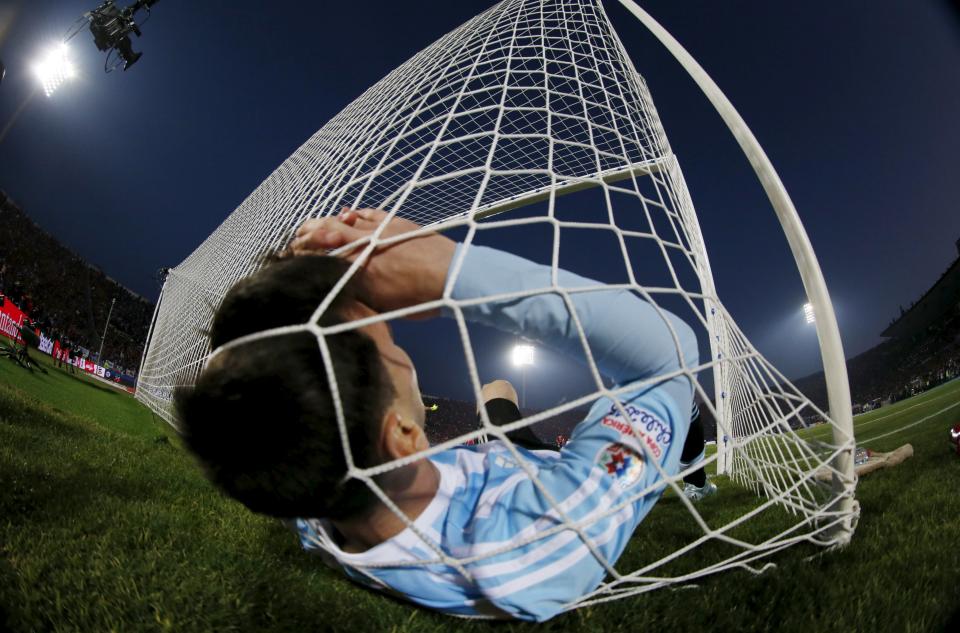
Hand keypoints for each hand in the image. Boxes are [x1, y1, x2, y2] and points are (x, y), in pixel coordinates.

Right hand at [291, 208, 455, 316]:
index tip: (292, 255)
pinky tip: (348, 215)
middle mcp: (365, 243)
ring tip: (313, 225)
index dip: (304, 254)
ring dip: (326, 222)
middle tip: (296, 239)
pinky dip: (354, 214)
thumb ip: (359, 294)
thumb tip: (341, 290)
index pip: (322, 256)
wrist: (454, 275)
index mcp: (359, 267)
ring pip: (345, 220)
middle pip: (327, 233)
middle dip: (308, 236)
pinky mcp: (395, 221)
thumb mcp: (384, 305)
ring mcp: (380, 229)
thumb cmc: (421, 298)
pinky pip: (368, 213)